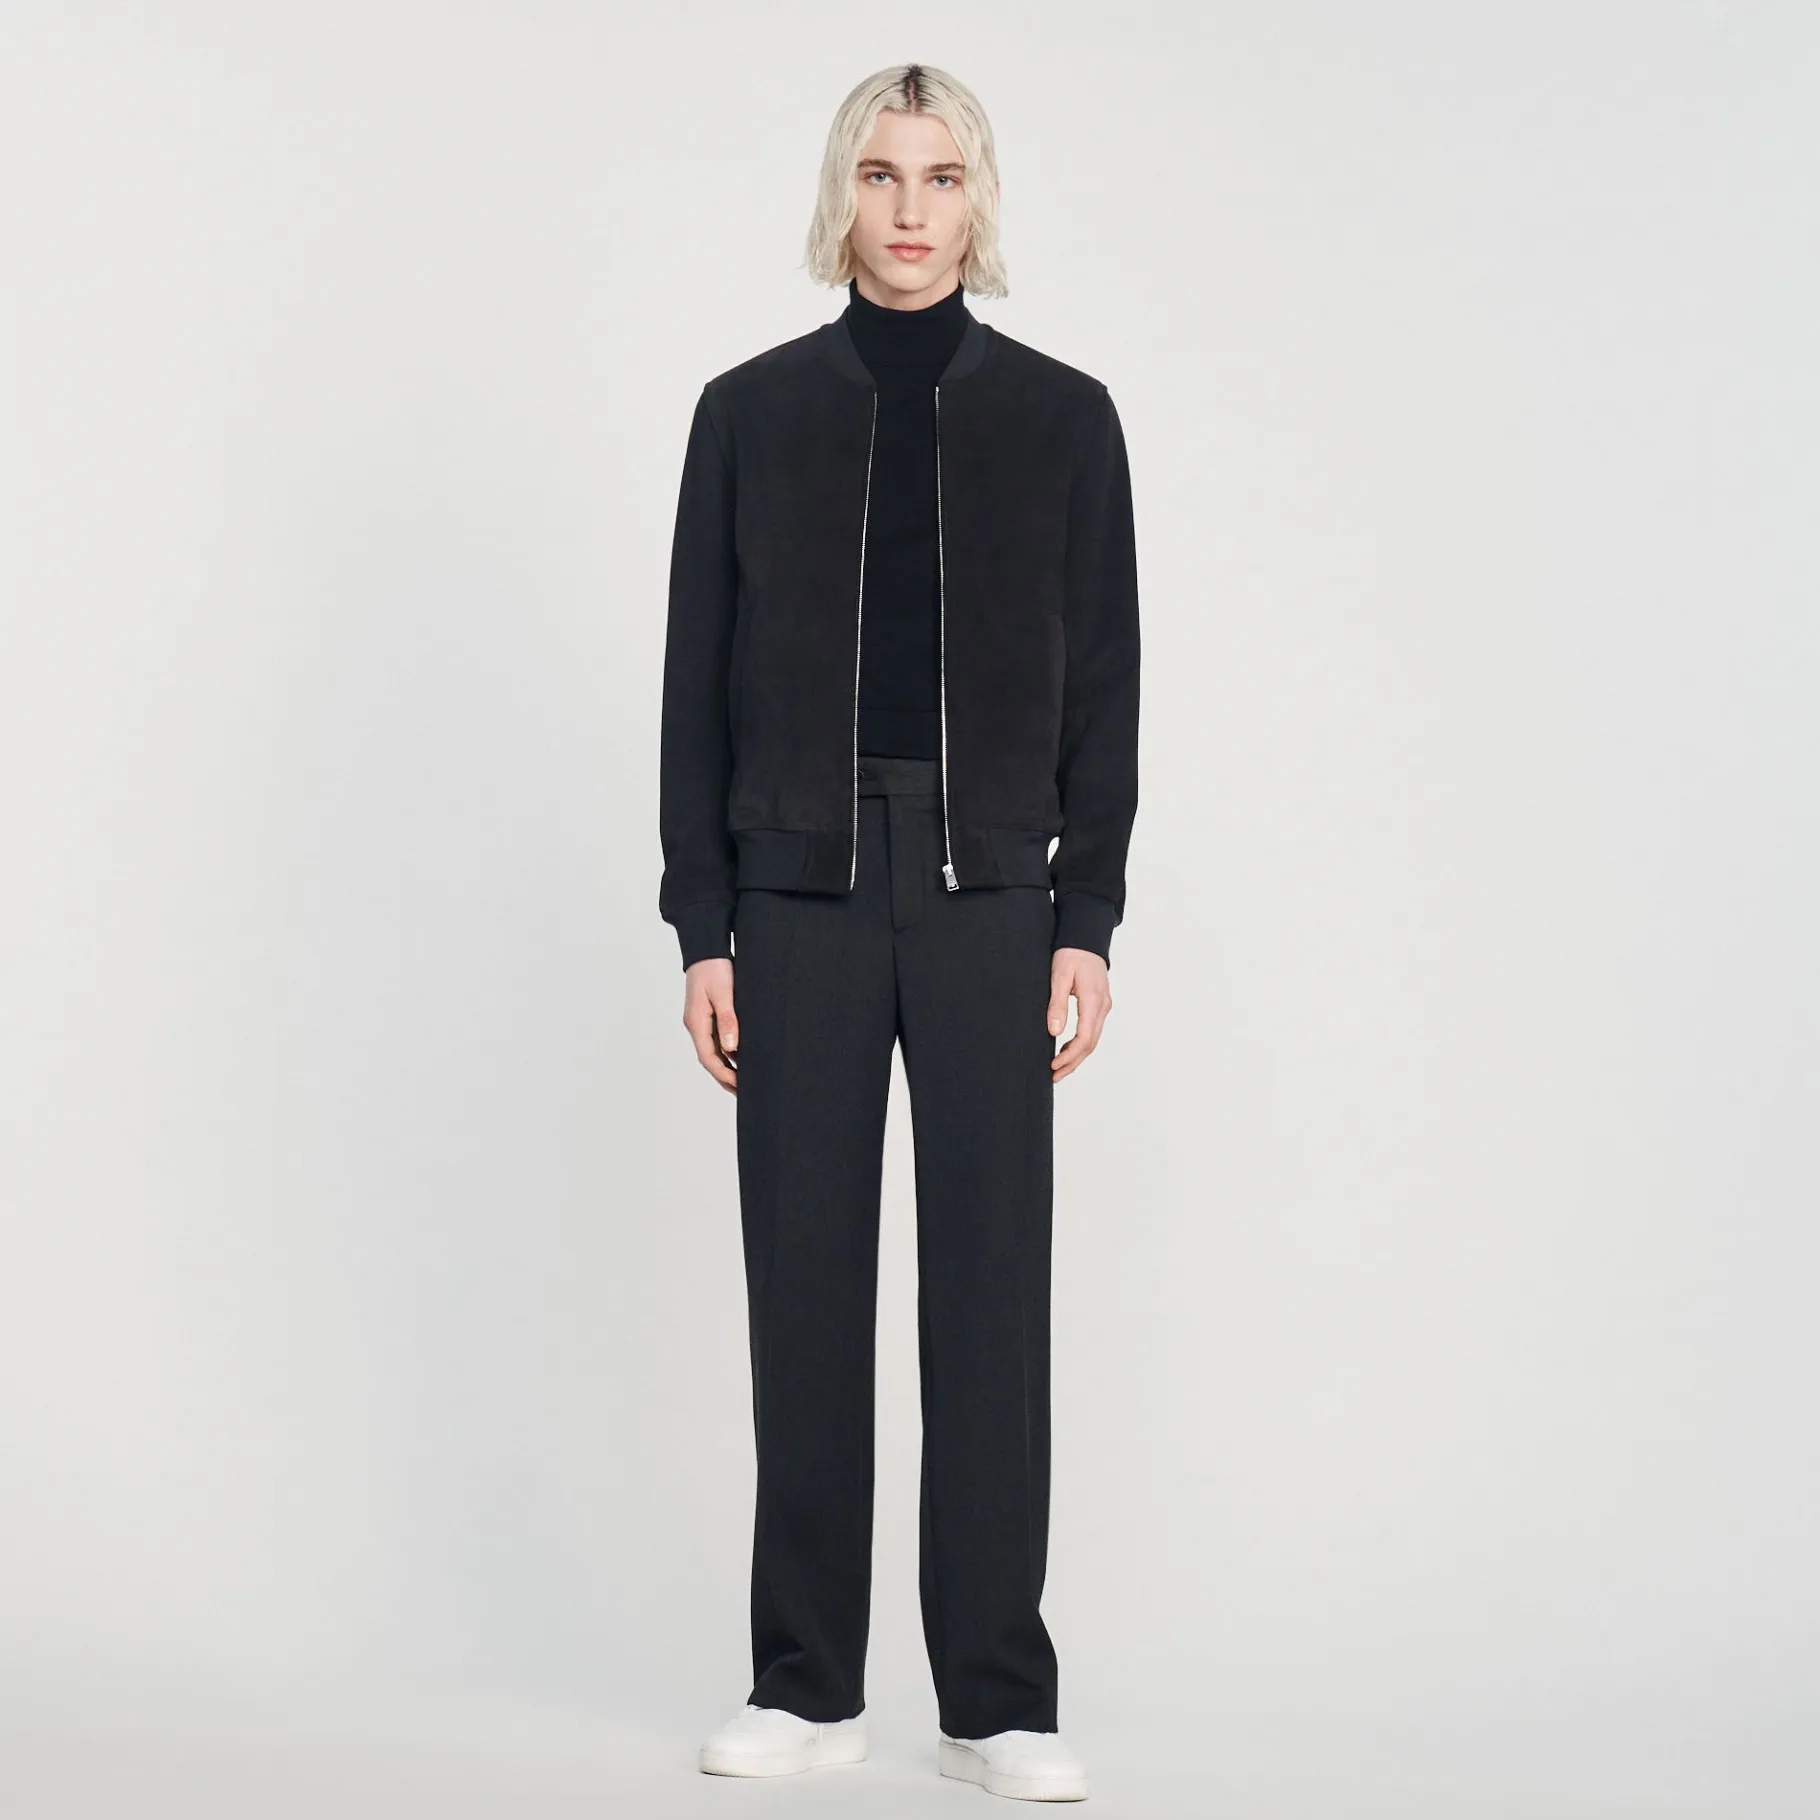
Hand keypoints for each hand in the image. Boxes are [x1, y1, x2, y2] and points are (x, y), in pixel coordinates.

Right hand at [682, 957, 737, 1093]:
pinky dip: (727, 1051)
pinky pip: (716, 1039)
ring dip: (727, 1066)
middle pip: (709, 1059)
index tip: (739, 1086)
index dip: (724, 1075)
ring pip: (713, 1050)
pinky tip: (741, 1056)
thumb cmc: (714, 968)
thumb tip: (731, 1048)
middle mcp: (696, 1025)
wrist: (705, 948)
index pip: (708, 1058)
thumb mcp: (724, 993)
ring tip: (745, 1080)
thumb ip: (728, 1020)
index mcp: (696, 1022)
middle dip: (725, 1077)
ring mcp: (700, 1021)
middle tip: (743, 1092)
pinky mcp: (706, 1015)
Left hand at [1047, 947, 1110, 1081]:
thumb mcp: (1059, 976)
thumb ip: (1057, 1004)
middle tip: (1054, 1076)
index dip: (1069, 1056)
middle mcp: (1103, 1006)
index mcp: (1093, 1001)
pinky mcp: (1100, 1003)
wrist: (1085, 936)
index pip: (1084, 1039)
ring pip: (1093, 1039)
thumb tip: (1055, 1032)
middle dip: (1073, 1063)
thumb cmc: (1071, 953)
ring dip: (1077, 1055)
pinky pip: (1093, 1030)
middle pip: (1091, 1044)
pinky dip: (1081, 1043)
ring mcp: (1104, 1005)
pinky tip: (1067, 1049)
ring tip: (1059, 1068)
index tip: (1053, 1066)